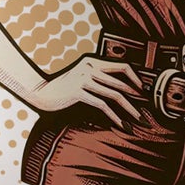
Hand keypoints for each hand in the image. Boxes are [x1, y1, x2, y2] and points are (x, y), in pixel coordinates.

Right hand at [31, 52, 145, 123]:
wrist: (40, 93)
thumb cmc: (61, 87)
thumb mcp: (80, 76)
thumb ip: (96, 76)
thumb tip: (117, 86)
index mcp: (92, 61)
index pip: (121, 65)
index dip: (134, 77)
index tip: (142, 89)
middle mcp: (89, 68)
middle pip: (120, 82)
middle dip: (135, 96)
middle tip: (144, 107)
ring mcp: (83, 80)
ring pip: (114, 94)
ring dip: (129, 108)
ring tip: (136, 118)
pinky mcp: (78, 93)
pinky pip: (102, 105)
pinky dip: (114, 116)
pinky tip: (121, 123)